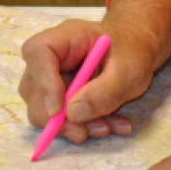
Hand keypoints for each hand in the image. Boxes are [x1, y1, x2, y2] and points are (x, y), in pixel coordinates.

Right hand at [18, 19, 158, 145]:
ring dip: (73, 126)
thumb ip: (104, 92)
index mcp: (66, 37)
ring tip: (108, 127)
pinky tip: (110, 125)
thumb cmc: (133, 50)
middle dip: (56, 117)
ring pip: (44, 109)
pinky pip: (60, 118)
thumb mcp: (129, 71)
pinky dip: (83, 126)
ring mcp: (53, 77)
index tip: (59, 110)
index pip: (38, 51)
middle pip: (32, 88)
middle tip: (83, 132)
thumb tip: (73, 113)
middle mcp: (52, 56)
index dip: (43, 82)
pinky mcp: (60, 95)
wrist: (137, 49)